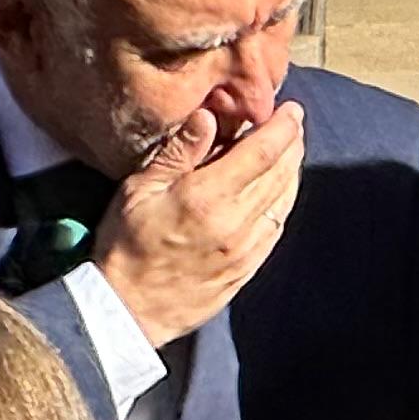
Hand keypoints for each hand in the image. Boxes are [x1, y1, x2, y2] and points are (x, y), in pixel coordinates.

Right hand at [91, 100, 304, 346]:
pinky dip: (283, 204)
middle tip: (293, 125)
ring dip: (292, 172)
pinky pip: (276, 229)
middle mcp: (235, 222)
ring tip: (290, 153)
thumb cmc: (124, 246)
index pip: (263, 151)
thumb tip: (209, 116)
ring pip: (284, 201)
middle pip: (281, 173)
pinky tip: (278, 193)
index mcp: (207, 196)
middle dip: (292, 144)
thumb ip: (178, 152)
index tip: (290, 109)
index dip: (283, 126)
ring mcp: (245, 249)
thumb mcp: (139, 190)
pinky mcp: (246, 269)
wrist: (125, 309)